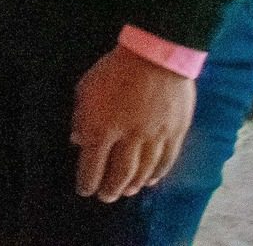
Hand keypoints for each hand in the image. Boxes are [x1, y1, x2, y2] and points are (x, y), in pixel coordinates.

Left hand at [71, 44, 196, 201]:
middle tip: (105, 197)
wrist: (156, 55)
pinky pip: (166, 161)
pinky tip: (150, 181)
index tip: (84, 190)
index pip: (93, 164)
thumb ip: (82, 116)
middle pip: (119, 172)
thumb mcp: (87, 87)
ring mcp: (154, 137)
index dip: (88, 181)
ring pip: (143, 171)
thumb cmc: (115, 68)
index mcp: (102, 127)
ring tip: (126, 191)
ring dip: (133, 184)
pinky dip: (157, 174)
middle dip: (110, 189)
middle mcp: (129, 138)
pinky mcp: (175, 133)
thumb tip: (77, 140)